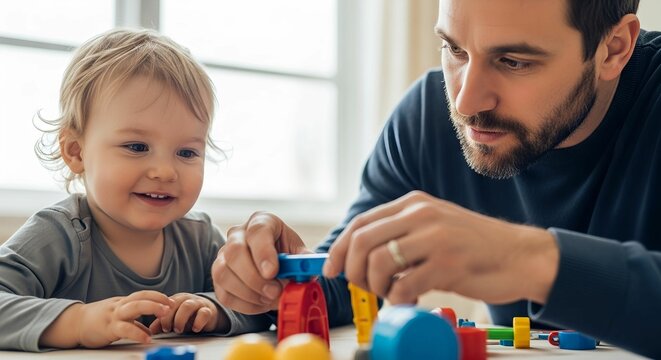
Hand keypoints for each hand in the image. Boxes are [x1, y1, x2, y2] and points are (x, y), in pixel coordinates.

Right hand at [40, 290, 173, 347]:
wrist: (73, 324)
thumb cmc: (97, 321)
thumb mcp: (118, 318)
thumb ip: (134, 322)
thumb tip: (150, 331)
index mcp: (123, 302)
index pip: (143, 294)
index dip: (158, 296)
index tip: (172, 301)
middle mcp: (120, 306)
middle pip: (141, 297)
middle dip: (158, 299)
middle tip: (172, 304)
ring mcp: (113, 315)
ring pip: (134, 307)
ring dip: (151, 308)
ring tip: (164, 314)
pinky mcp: (108, 328)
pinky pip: (125, 329)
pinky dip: (138, 333)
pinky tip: (147, 338)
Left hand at [149, 293, 226, 334]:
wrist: (209, 313)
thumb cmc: (188, 316)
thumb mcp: (174, 319)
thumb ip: (162, 323)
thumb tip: (150, 330)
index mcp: (176, 299)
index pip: (165, 303)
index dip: (161, 314)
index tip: (161, 326)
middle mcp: (186, 299)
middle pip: (175, 303)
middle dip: (169, 317)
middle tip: (167, 329)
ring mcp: (198, 303)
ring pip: (188, 306)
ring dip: (181, 319)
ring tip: (179, 330)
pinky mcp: (209, 310)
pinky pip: (204, 313)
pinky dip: (198, 322)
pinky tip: (195, 329)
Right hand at [212, 211, 310, 313]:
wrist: (276, 265)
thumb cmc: (287, 255)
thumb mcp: (299, 253)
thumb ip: (304, 260)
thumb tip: (308, 267)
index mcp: (261, 222)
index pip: (257, 232)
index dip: (263, 253)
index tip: (273, 272)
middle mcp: (237, 235)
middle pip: (234, 252)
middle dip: (255, 278)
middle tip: (275, 292)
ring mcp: (223, 255)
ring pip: (223, 274)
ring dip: (249, 293)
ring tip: (269, 298)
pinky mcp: (217, 277)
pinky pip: (224, 294)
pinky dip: (244, 304)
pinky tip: (260, 303)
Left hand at [322, 191, 558, 304]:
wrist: (521, 255)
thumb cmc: (474, 246)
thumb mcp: (434, 226)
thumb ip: (400, 232)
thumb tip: (358, 256)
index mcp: (414, 203)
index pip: (361, 223)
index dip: (340, 249)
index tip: (332, 270)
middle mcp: (421, 214)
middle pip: (362, 242)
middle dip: (353, 271)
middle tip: (364, 287)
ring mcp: (435, 237)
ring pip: (378, 263)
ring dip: (377, 288)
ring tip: (392, 293)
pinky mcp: (448, 264)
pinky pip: (403, 287)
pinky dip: (399, 300)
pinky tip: (413, 299)